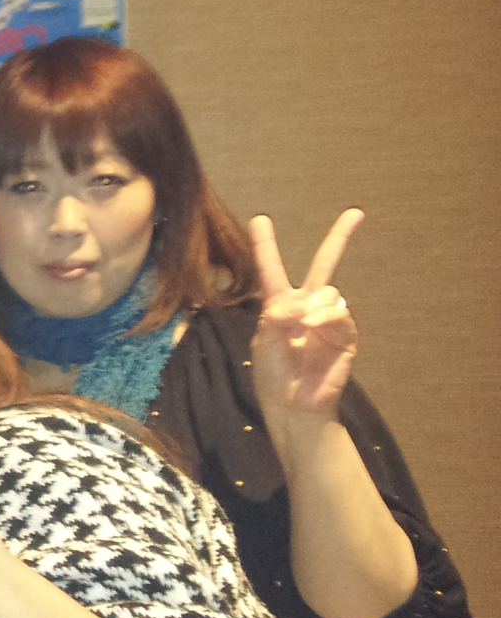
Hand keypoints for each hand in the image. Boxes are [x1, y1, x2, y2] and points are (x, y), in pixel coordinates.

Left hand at [249, 210, 361, 422]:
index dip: (266, 245)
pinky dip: (326, 318)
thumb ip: (276, 321)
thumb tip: (299, 304)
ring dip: (313, 307)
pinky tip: (313, 328)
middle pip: (324, 265)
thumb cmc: (273, 375)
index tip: (260, 218)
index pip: (272, 269)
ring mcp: (328, 319)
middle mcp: (306, 307)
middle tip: (356, 212)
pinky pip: (340, 315)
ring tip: (301, 328)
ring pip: (329, 292)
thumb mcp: (265, 345)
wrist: (294, 405)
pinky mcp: (344, 336)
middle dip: (340, 238)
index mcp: (279, 306)